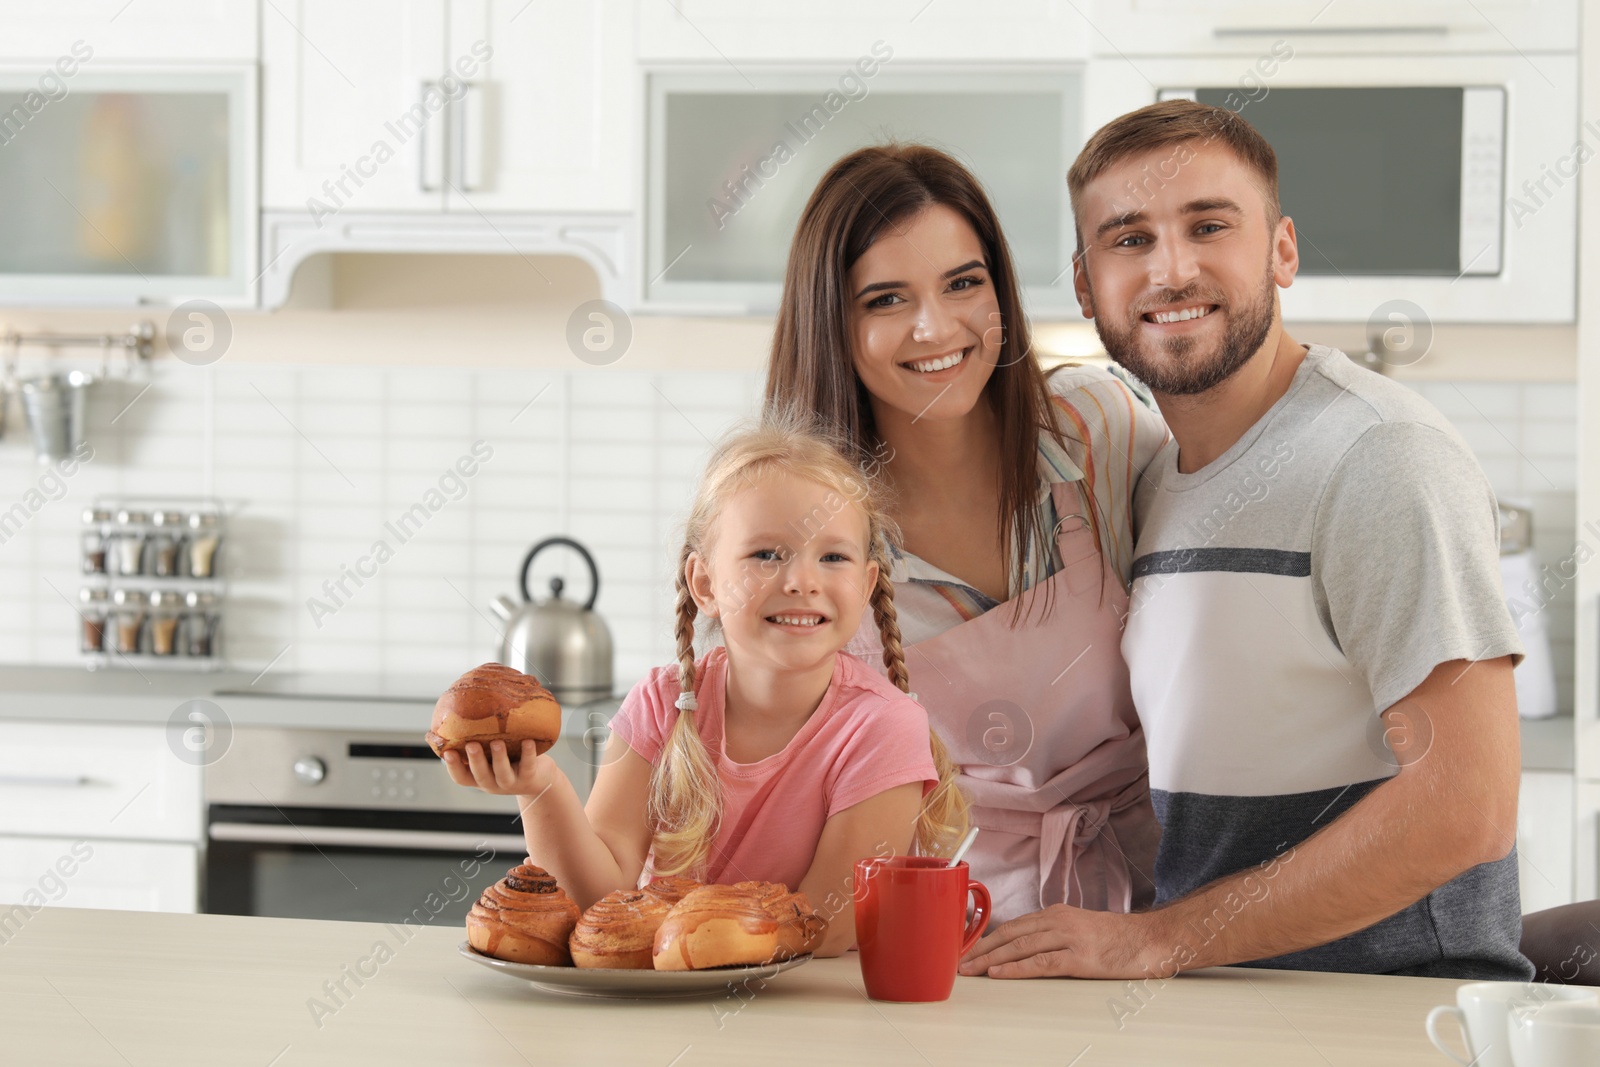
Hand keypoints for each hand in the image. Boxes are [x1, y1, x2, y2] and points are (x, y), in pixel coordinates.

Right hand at [440, 740, 558, 798]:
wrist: (538, 780)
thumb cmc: (508, 761)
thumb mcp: (489, 756)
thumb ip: (477, 742)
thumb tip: (459, 712)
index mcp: (478, 776)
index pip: (461, 777)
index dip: (453, 767)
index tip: (447, 752)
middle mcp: (492, 782)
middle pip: (480, 775)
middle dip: (475, 760)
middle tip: (471, 745)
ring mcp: (510, 782)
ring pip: (502, 773)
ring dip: (499, 758)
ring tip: (497, 742)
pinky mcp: (529, 777)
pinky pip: (528, 766)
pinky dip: (528, 753)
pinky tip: (528, 741)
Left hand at [958, 903, 1156, 979]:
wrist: (1150, 940)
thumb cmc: (1117, 938)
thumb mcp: (1080, 927)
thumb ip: (1054, 933)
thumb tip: (1026, 945)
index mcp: (1056, 913)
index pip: (1014, 925)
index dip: (988, 938)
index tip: (968, 948)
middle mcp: (1058, 921)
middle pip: (1011, 934)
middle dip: (982, 948)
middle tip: (960, 961)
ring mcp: (1069, 938)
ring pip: (1020, 947)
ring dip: (991, 959)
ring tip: (971, 969)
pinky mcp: (1080, 958)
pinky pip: (1041, 963)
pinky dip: (1016, 968)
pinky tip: (999, 973)